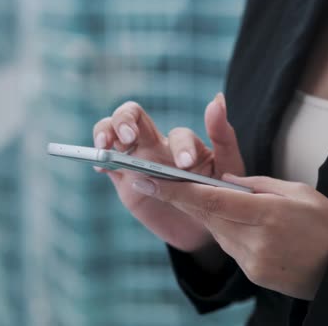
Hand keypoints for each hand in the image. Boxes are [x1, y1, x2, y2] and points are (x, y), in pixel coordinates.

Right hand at [92, 93, 244, 259]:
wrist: (200, 229)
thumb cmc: (217, 194)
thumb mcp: (228, 167)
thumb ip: (223, 135)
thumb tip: (217, 99)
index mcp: (182, 143)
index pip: (177, 134)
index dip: (180, 146)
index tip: (185, 165)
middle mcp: (157, 145)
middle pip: (132, 115)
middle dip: (125, 120)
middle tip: (129, 136)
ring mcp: (137, 160)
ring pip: (112, 132)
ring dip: (105, 131)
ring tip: (105, 145)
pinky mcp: (124, 180)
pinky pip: (106, 164)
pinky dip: (99, 160)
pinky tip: (101, 166)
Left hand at [131, 174, 327, 299]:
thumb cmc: (324, 222)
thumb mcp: (297, 191)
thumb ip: (257, 184)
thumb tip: (225, 181)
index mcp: (268, 213)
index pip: (211, 199)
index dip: (176, 189)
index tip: (147, 178)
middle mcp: (256, 240)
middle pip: (206, 215)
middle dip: (180, 198)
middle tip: (154, 180)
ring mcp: (253, 261)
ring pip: (216, 231)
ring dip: (207, 213)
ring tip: (208, 198)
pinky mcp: (253, 274)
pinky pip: (230, 247)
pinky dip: (226, 231)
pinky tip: (237, 222)